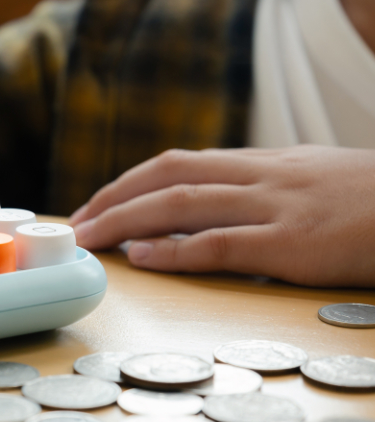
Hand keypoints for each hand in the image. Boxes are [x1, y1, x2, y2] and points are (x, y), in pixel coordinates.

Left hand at [69, 146, 374, 287]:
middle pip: (168, 176)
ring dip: (127, 220)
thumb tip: (213, 204)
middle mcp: (262, 176)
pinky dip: (176, 250)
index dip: (131, 181)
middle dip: (115, 197)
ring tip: (91, 239)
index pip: (180, 163)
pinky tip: (142, 258)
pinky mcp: (296, 244)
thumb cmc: (373, 200)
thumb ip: (262, 186)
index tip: (100, 202)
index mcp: (263, 162)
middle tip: (77, 221)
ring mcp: (277, 207)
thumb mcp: (311, 177)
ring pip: (183, 204)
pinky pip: (222, 243)